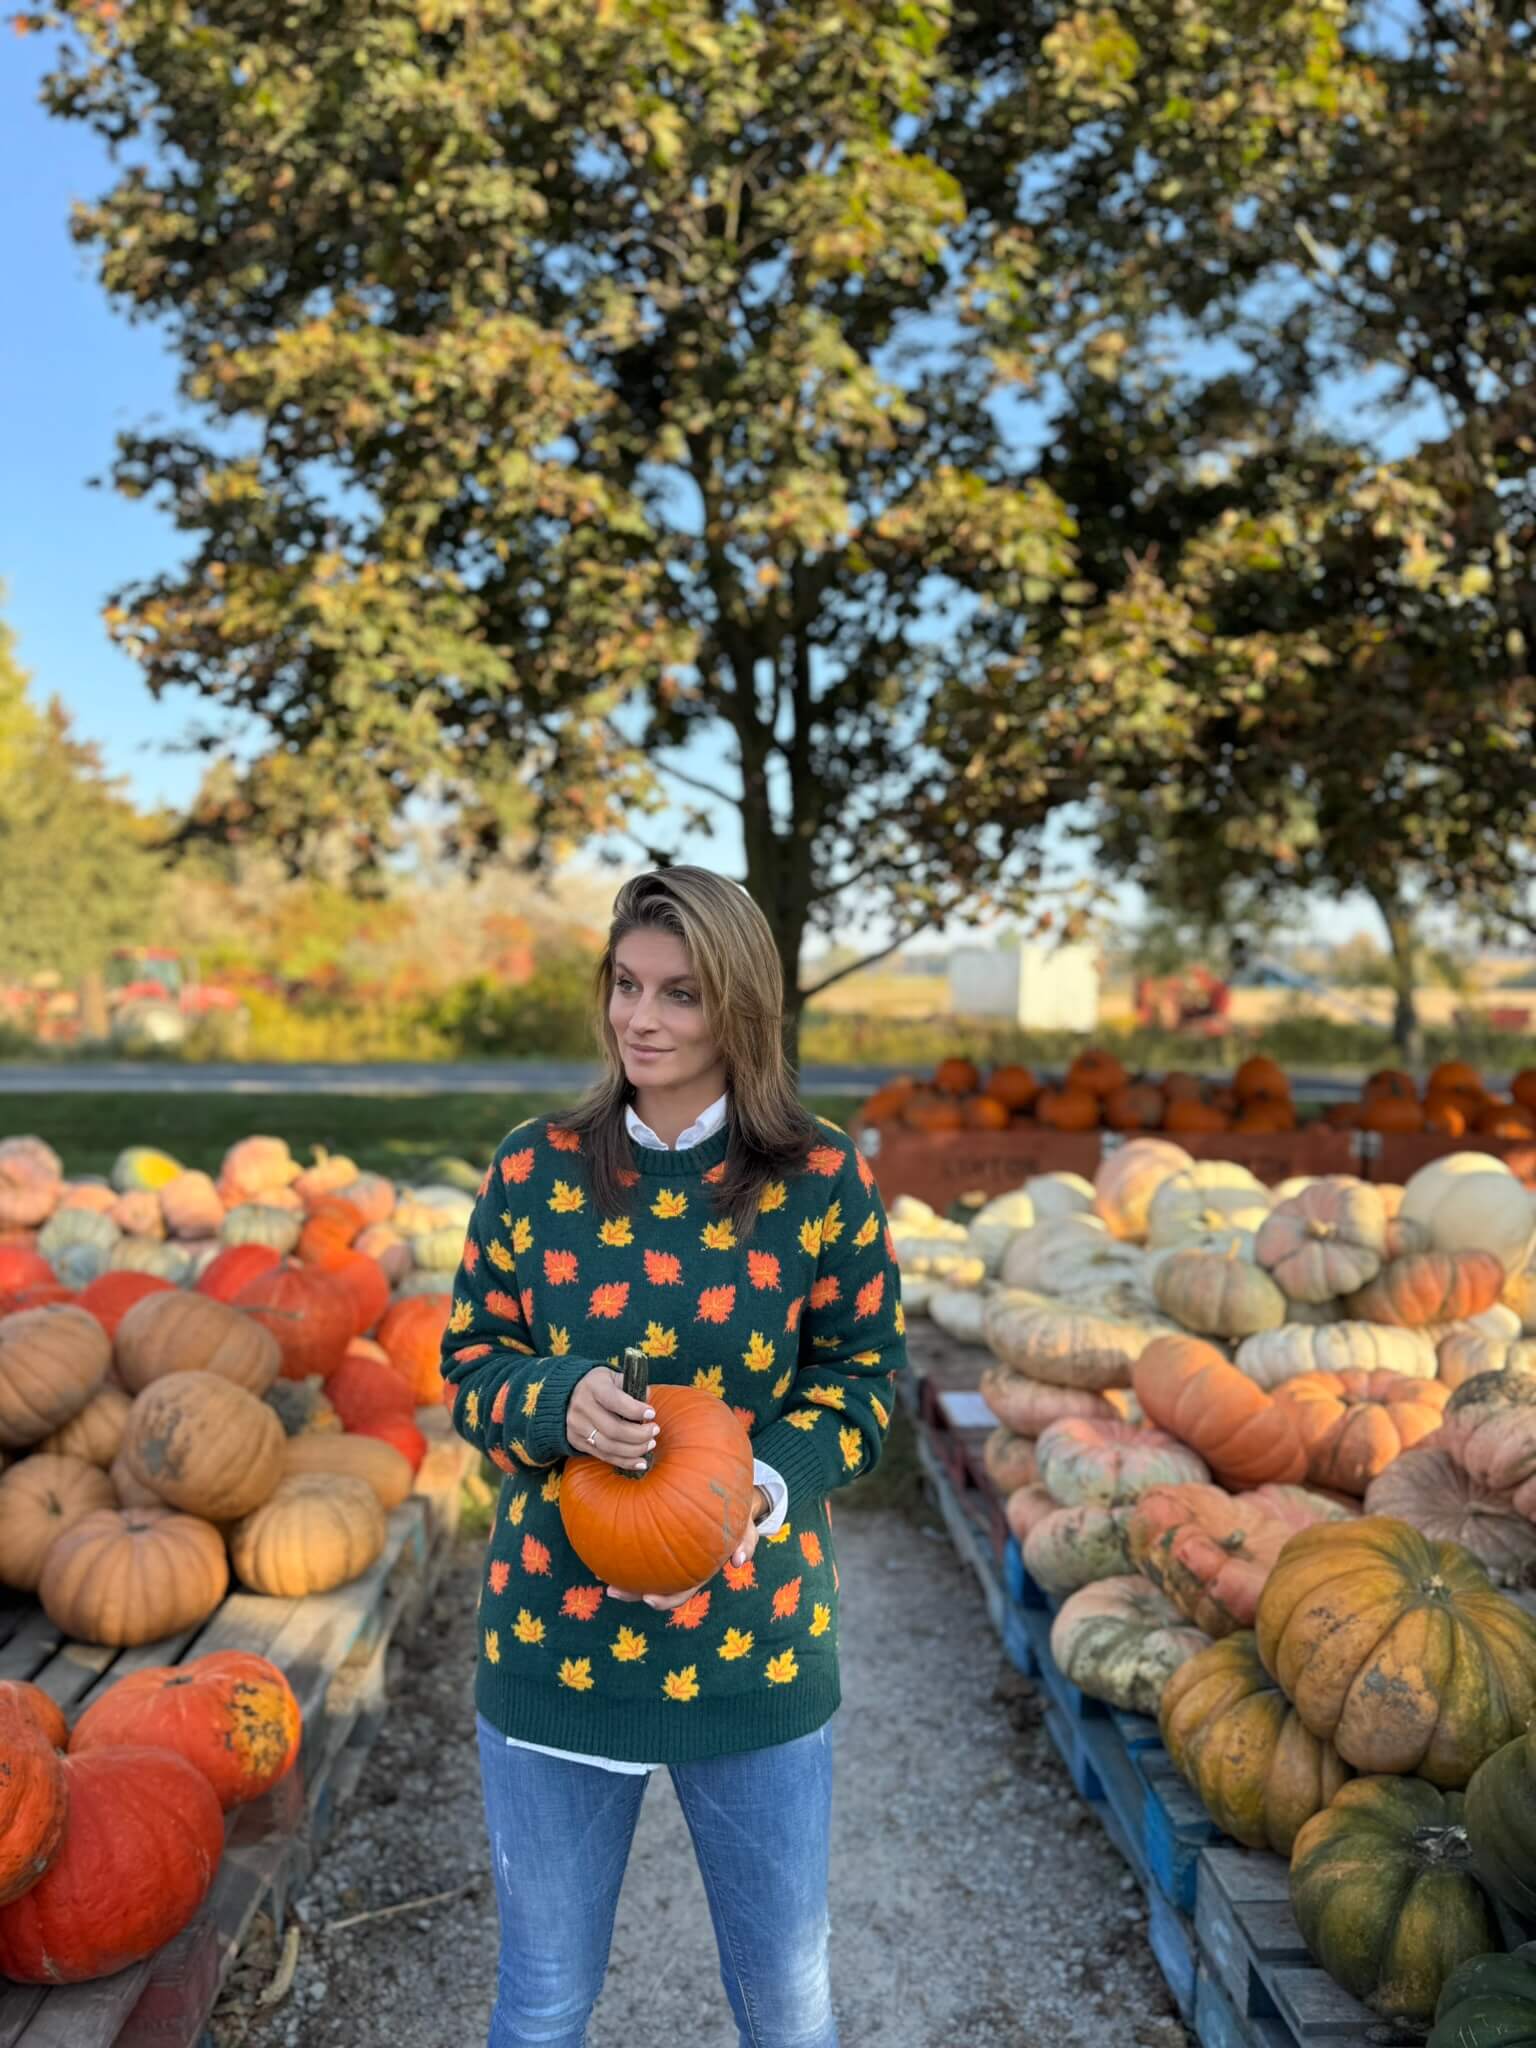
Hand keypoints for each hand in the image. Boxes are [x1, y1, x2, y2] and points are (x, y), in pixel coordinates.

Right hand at [565, 1366, 656, 1469]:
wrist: (566, 1395)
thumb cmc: (599, 1385)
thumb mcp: (613, 1377)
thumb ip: (631, 1386)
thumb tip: (648, 1400)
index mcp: (593, 1386)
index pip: (614, 1401)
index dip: (635, 1410)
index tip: (652, 1414)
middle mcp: (581, 1407)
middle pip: (613, 1429)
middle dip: (639, 1434)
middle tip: (655, 1431)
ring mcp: (577, 1427)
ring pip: (609, 1446)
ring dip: (634, 1450)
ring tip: (650, 1444)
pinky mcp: (576, 1442)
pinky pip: (604, 1456)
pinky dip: (625, 1462)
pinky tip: (641, 1462)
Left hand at [606, 1486, 769, 1607]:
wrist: (731, 1500)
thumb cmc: (737, 1518)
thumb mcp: (746, 1529)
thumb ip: (745, 1543)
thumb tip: (739, 1561)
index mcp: (698, 1571)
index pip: (681, 1592)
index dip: (665, 1600)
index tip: (648, 1599)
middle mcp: (681, 1568)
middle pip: (654, 1588)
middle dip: (632, 1593)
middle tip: (612, 1591)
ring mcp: (668, 1557)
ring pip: (642, 1572)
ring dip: (621, 1576)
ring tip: (599, 1572)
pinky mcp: (659, 1539)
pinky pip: (639, 1549)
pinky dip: (622, 1550)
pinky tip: (604, 1542)